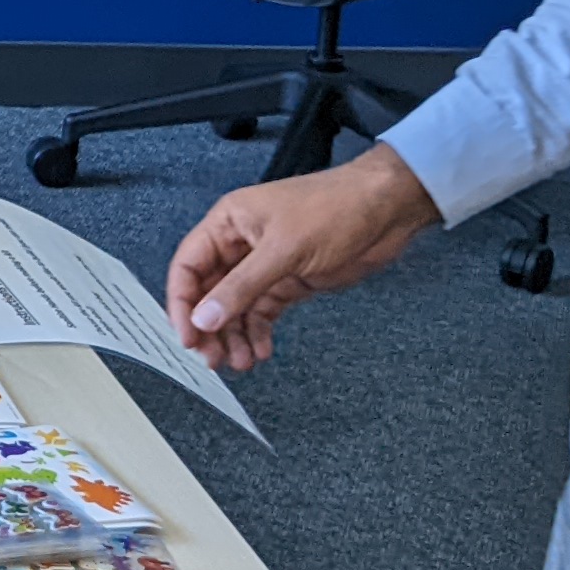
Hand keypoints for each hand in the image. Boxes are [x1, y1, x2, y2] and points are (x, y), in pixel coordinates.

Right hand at [162, 145, 441, 371]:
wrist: (387, 210)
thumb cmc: (335, 207)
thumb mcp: (283, 249)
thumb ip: (241, 287)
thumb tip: (205, 318)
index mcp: (229, 223)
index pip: (189, 266)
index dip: (183, 303)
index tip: (188, 336)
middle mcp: (241, 244)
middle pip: (209, 292)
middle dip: (209, 327)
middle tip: (212, 358)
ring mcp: (266, 265)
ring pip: (235, 308)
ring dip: (234, 336)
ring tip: (241, 361)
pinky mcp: (289, 281)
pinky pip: (262, 312)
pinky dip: (258, 333)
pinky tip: (262, 350)